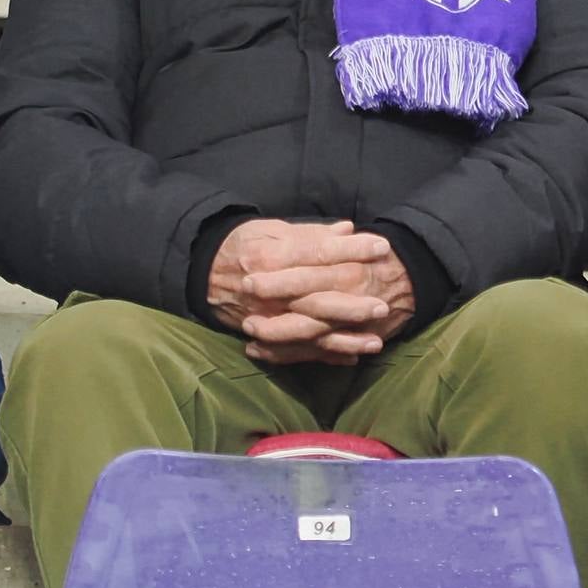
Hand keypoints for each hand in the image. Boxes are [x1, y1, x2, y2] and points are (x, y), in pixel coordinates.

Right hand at [206, 219, 415, 363]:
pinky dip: (324, 356)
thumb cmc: (243, 244)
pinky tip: (352, 358)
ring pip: (309, 332)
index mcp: (270, 257)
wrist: (203, 271)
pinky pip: (297, 351)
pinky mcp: (264, 336)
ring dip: (343, 339)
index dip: (351, 250)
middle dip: (351, 305)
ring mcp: (266, 317)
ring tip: (376, 343)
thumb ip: (310, 234)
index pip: (317, 254)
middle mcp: (268, 291)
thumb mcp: (271, 230)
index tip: (382, 247)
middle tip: (383, 305)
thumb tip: (348, 230)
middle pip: (315, 300)